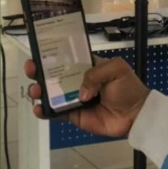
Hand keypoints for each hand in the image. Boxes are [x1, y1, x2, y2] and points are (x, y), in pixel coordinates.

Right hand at [25, 57, 149, 137]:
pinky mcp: (74, 115)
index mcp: (87, 67)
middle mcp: (77, 81)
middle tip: (31, 69)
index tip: (39, 53)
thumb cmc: (128, 88)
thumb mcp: (116, 69)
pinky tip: (38, 108)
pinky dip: (44, 111)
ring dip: (39, 90)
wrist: (136, 114)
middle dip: (39, 71)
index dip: (52, 55)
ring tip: (36, 89)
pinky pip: (56, 112)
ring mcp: (74, 99)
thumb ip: (95, 73)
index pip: (66, 59)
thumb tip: (81, 93)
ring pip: (51, 93)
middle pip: (53, 75)